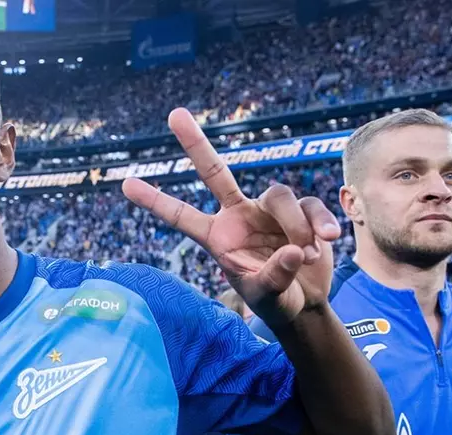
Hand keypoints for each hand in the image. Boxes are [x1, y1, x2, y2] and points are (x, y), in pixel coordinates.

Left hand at [122, 108, 340, 326]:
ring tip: (305, 255)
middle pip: (215, 171)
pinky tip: (327, 239)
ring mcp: (268, 210)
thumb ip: (275, 276)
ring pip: (280, 195)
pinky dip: (319, 221)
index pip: (181, 216)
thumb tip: (293, 251)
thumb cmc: (275, 301)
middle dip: (195, 144)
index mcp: (216, 237)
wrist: (305, 303)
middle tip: (173, 114)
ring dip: (296, 224)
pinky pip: (310, 204)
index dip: (155, 201)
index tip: (125, 184)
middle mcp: (237, 215)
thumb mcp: (269, 297)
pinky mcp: (302, 210)